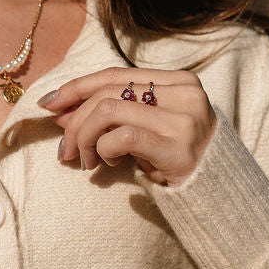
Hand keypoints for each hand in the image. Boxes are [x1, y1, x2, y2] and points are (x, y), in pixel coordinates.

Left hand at [40, 69, 215, 186]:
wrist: (219, 195)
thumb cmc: (176, 159)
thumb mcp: (146, 129)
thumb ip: (111, 115)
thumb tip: (60, 110)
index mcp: (179, 81)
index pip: (115, 74)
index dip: (77, 86)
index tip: (49, 104)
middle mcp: (184, 93)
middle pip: (107, 93)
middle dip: (75, 121)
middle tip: (65, 150)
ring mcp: (183, 119)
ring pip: (108, 111)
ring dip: (85, 138)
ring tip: (87, 160)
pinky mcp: (178, 147)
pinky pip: (121, 137)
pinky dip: (104, 149)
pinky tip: (108, 164)